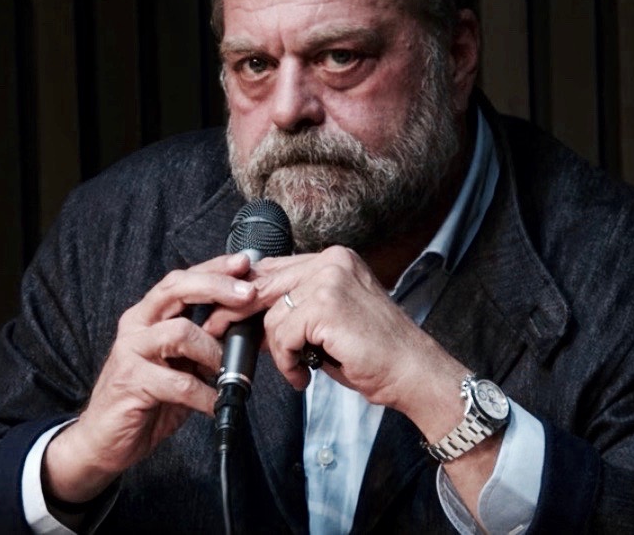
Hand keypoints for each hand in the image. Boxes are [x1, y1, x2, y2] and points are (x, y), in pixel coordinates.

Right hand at [43, 253, 255, 502]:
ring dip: (214, 351)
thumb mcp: (179, 364)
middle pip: (177, 289)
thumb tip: (243, 328)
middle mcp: (136, 325)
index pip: (182, 279)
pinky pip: (179, 382)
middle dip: (217, 287)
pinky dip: (205, 394)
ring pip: (180, 332)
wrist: (103, 440)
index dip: (214, 268)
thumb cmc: (146, 399)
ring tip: (229, 372)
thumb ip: (202, 342)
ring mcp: (130, 351)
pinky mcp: (131, 382)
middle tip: (249, 295)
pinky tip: (215, 403)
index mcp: (149, 315)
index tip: (245, 263)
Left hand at [204, 246, 466, 417]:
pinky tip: (305, 374)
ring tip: (299, 369)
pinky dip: (287, 361)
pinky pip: (283, 335)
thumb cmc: (374, 352)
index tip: (226, 313)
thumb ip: (296, 306)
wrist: (413, 371)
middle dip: (237, 313)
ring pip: (272, 316)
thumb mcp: (329, 320)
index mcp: (335, 259)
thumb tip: (247, 314)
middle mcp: (332, 261)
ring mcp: (330, 280)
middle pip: (264, 284)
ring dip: (279, 351)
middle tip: (221, 335)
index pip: (274, 268)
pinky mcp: (326, 305)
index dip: (246, 292)